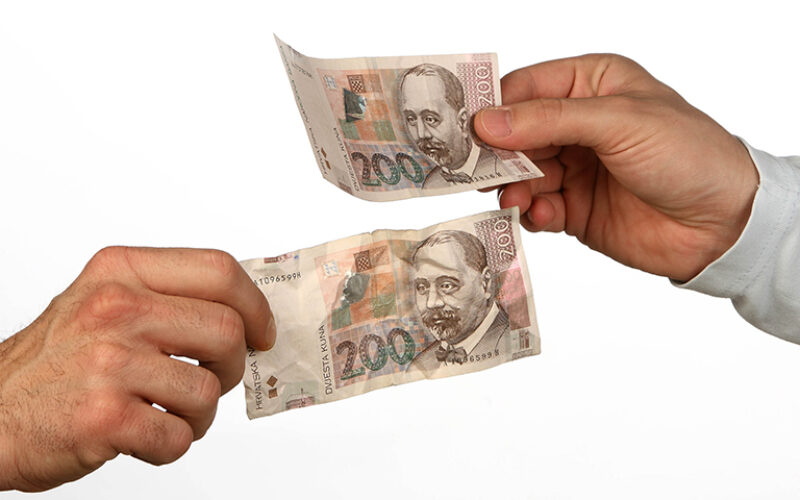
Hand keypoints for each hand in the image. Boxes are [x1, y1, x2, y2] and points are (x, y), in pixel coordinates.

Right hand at [0, 247, 274, 490]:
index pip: (218, 269)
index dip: (254, 304)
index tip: (262, 331)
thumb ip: (167, 295)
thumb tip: (246, 309)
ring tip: (168, 412)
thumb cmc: (57, 361)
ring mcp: (108, 363)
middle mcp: (114, 309)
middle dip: (232, 366)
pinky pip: (178, 436)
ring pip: (208, 391)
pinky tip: (145, 434)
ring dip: (200, 414)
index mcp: (121, 271)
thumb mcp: (102, 300)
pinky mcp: (103, 417)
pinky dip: (172, 444)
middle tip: (211, 379)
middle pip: (226, 331)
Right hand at [474, 54, 758, 281]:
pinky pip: (536, 207)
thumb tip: (487, 122)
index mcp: (591, 85)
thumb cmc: (688, 154)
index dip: (495, 107)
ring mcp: (575, 167)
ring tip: (514, 198)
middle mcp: (578, 124)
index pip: (526, 88)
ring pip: (520, 173)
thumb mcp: (619, 122)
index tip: (466, 130)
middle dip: (496, 154)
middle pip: (515, 134)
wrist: (723, 224)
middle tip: (474, 171)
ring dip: (512, 186)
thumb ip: (550, 120)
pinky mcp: (574, 208)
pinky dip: (532, 212)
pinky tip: (542, 215)